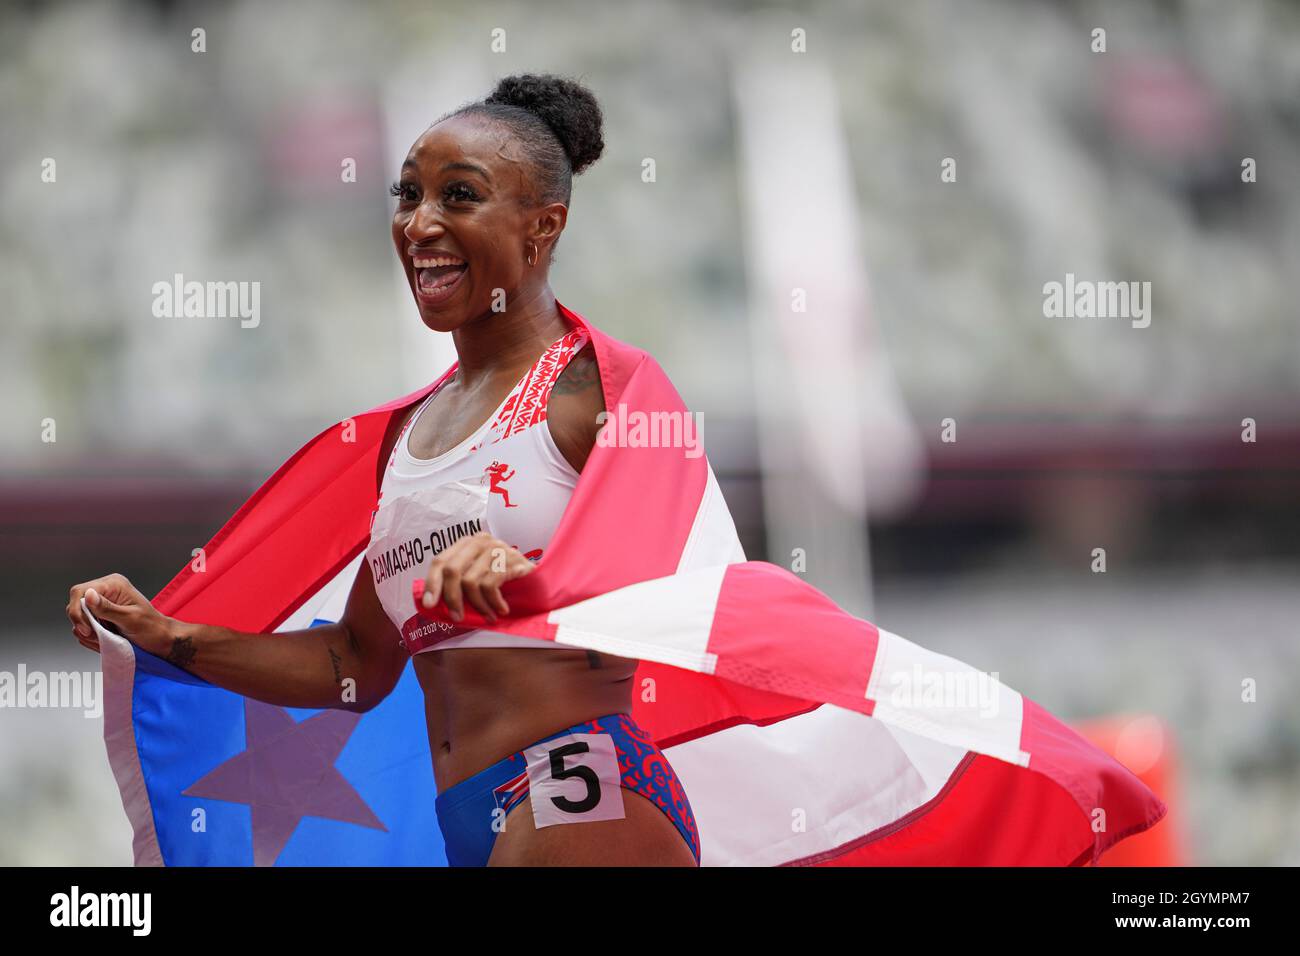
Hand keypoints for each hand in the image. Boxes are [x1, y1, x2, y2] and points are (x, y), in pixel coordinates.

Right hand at [66, 573, 173, 655]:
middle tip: (99, 637)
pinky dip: (91, 638)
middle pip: (75, 605)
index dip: (78, 611)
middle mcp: (105, 591)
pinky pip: (83, 628)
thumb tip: (88, 595)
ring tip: (107, 639)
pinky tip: (106, 641)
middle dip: (84, 624)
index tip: (87, 630)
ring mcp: (100, 605)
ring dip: (88, 633)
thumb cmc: (151, 627)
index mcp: (113, 584)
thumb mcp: (130, 618)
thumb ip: (107, 608)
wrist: (160, 639)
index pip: (80, 592)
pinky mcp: (99, 617)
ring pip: (78, 619)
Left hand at [414, 532, 535, 624]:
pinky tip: (501, 610)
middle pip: (452, 570)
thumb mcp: (478, 579)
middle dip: (451, 598)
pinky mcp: (510, 559)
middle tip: (457, 617)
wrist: (541, 579)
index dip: (432, 583)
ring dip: (477, 605)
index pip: (440, 561)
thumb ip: (458, 584)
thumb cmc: (505, 582)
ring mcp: (496, 548)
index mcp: (467, 543)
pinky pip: (490, 585)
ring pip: (470, 581)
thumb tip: (431, 603)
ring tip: (486, 617)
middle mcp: (480, 541)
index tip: (429, 605)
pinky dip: (493, 603)